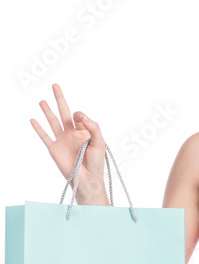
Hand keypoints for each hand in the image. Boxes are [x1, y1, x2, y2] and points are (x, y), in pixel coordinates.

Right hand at [30, 83, 107, 200]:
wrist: (87, 178)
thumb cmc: (96, 162)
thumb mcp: (100, 142)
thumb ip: (94, 128)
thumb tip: (82, 116)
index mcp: (84, 130)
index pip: (79, 115)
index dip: (80, 115)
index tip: (81, 121)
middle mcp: (72, 133)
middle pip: (64, 112)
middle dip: (60, 99)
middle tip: (55, 86)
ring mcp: (62, 140)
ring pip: (53, 121)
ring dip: (47, 111)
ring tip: (42, 100)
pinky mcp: (54, 148)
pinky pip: (44, 136)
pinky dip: (38, 128)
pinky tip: (33, 120)